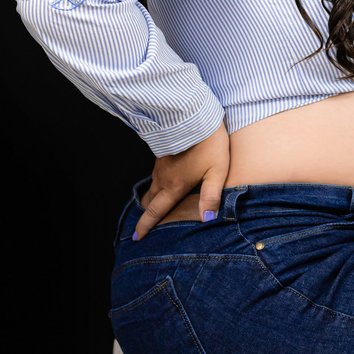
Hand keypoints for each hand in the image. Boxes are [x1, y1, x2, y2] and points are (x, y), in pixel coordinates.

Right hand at [133, 122, 229, 239]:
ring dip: (148, 201)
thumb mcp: (216, 171)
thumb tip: (207, 218)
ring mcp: (160, 166)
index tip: (137, 237)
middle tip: (141, 227)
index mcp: (174, 186)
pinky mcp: (162, 156)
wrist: (195, 115)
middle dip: (145, 215)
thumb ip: (211, 196)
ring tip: (150, 210)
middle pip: (149, 202)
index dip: (146, 225)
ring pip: (151, 188)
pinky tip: (162, 187)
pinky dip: (154, 187)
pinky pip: (155, 177)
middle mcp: (163, 178)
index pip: (156, 211)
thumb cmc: (208, 144)